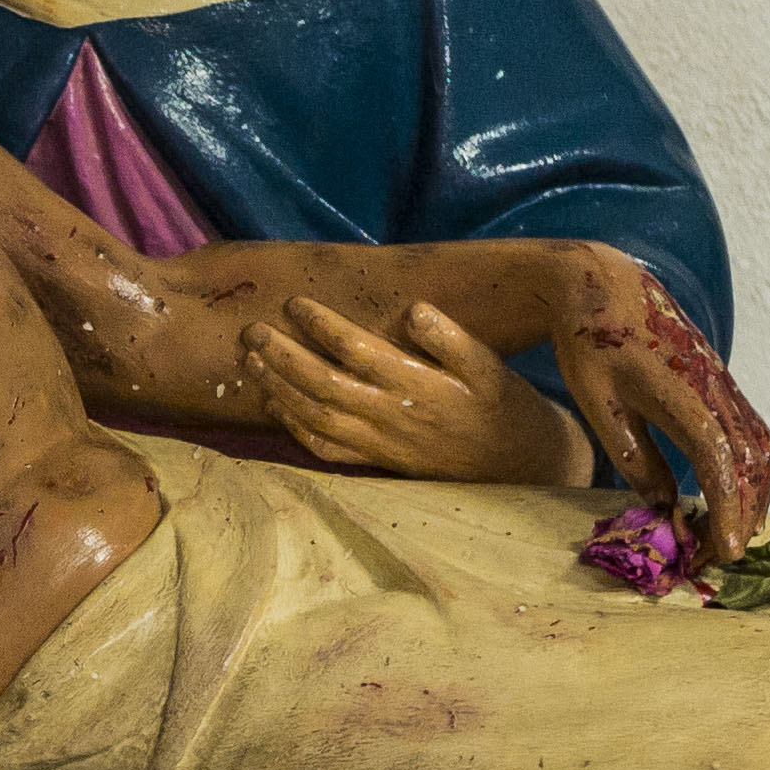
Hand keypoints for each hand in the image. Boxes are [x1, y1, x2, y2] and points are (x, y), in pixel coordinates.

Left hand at [244, 296, 581, 484]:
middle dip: (281, 355)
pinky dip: (293, 427)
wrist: (519, 466)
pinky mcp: (376, 463)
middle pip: (321, 384)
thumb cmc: (504, 407)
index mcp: (418, 385)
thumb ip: (452, 339)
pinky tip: (274, 404)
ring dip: (278, 387)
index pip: (356, 350)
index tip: (295, 302)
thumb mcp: (490, 367)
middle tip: (250, 330)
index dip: (320, 325)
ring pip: (314, 416)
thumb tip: (415, 310)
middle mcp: (391, 417)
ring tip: (250, 359)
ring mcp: (379, 444)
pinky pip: (325, 448)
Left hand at [543, 253, 769, 554]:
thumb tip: (665, 506)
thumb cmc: (591, 343)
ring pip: (762, 450)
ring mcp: (725, 385)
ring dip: (754, 497)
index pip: (720, 457)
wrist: (605, 286)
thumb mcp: (599, 404)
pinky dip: (753, 475)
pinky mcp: (724, 386)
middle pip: (751, 461)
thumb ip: (634, 455)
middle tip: (717, 557)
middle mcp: (715, 387)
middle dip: (742, 514)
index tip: (724, 548)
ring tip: (729, 537)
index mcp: (681, 390)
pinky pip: (754, 436)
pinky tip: (735, 501)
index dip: (727, 505)